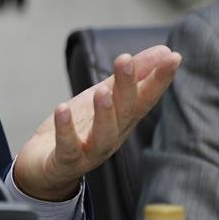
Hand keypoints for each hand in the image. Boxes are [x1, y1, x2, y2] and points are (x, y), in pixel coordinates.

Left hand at [13, 45, 180, 200]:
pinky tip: (62, 109)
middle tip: (125, 60)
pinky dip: (66, 129)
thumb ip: (129, 78)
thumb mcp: (104, 97)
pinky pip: (68, 147)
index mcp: (123, 120)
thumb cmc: (79, 129)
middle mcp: (112, 136)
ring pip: (103, 134)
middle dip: (127, 86)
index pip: (145, 98)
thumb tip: (164, 51)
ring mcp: (90, 151)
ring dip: (104, 113)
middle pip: (125, 112)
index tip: (173, 56)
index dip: (160, 79)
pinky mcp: (66, 161)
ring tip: (102, 91)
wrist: (46, 168)